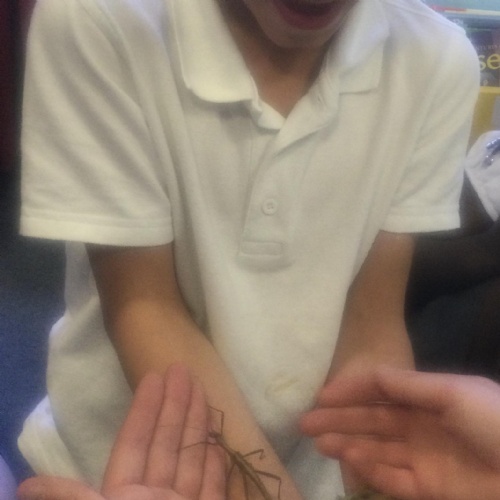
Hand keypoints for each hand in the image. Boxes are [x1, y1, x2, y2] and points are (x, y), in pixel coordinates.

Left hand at [18, 364, 225, 499]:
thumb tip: (24, 487)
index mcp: (125, 498)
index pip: (136, 442)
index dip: (145, 409)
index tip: (156, 376)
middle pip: (167, 442)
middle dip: (176, 406)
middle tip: (184, 370)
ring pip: (191, 458)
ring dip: (197, 425)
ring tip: (203, 392)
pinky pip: (212, 489)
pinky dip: (214, 466)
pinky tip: (215, 442)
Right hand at [300, 366, 499, 499]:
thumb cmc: (492, 421)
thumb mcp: (452, 393)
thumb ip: (408, 384)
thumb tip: (372, 374)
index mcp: (428, 397)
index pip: (381, 391)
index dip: (352, 391)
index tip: (322, 395)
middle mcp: (421, 424)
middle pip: (372, 421)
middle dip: (340, 419)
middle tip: (306, 422)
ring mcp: (424, 457)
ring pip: (376, 449)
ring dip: (347, 444)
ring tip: (319, 441)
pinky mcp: (429, 488)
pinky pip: (392, 477)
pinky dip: (369, 468)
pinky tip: (349, 458)